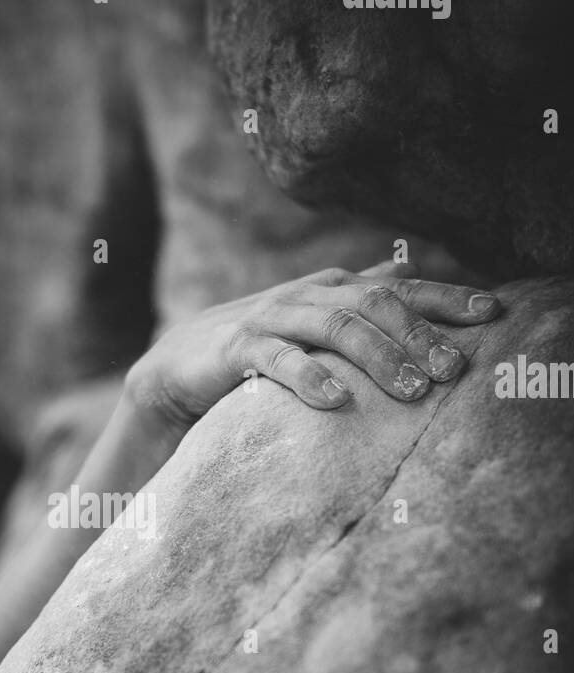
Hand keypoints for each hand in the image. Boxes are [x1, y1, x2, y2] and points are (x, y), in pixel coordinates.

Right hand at [124, 262, 500, 439]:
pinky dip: (308, 377)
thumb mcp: (314, 321)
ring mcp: (272, 317)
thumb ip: (358, 300)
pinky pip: (278, 360)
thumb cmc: (259, 346)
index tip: (492, 313)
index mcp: (332, 288)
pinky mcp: (238, 348)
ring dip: (377, 357)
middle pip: (374, 304)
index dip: (445, 298)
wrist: (179, 366)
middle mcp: (307, 294)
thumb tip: (408, 272)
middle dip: (418, 334)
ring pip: (334, 327)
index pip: (399, 287)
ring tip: (411, 391)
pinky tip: (334, 399)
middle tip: (452, 369)